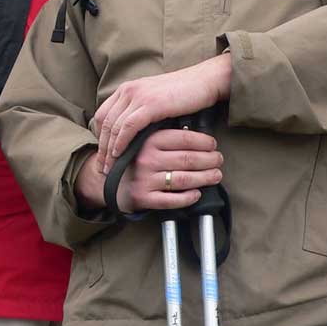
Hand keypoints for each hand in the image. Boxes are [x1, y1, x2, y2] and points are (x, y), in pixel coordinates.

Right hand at [74, 129, 222, 213]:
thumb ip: (163, 132)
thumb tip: (195, 126)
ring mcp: (145, 179)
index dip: (204, 142)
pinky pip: (173, 200)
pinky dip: (189, 197)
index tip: (213, 144)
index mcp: (148, 139)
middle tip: (218, 160)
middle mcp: (147, 158)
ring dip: (205, 178)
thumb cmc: (133, 158)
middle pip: (188, 159)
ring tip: (215, 175)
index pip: (184, 138)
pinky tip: (197, 193)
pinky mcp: (144, 198)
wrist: (108, 181)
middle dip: (210, 160)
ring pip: (184, 179)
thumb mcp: (144, 139)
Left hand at [92, 54, 231, 174]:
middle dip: (101, 147)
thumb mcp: (155, 102)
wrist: (205, 81)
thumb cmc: (184, 94)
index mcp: (127, 89)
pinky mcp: (150, 104)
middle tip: (101, 167)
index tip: (102, 156)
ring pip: (114, 126)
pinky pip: (128, 126)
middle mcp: (128, 90)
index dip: (99, 137)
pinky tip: (120, 155)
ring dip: (109, 149)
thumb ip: (140, 113)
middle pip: (104, 122)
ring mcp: (138, 95)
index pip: (102, 115)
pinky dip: (121, 142)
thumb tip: (131, 138)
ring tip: (109, 167)